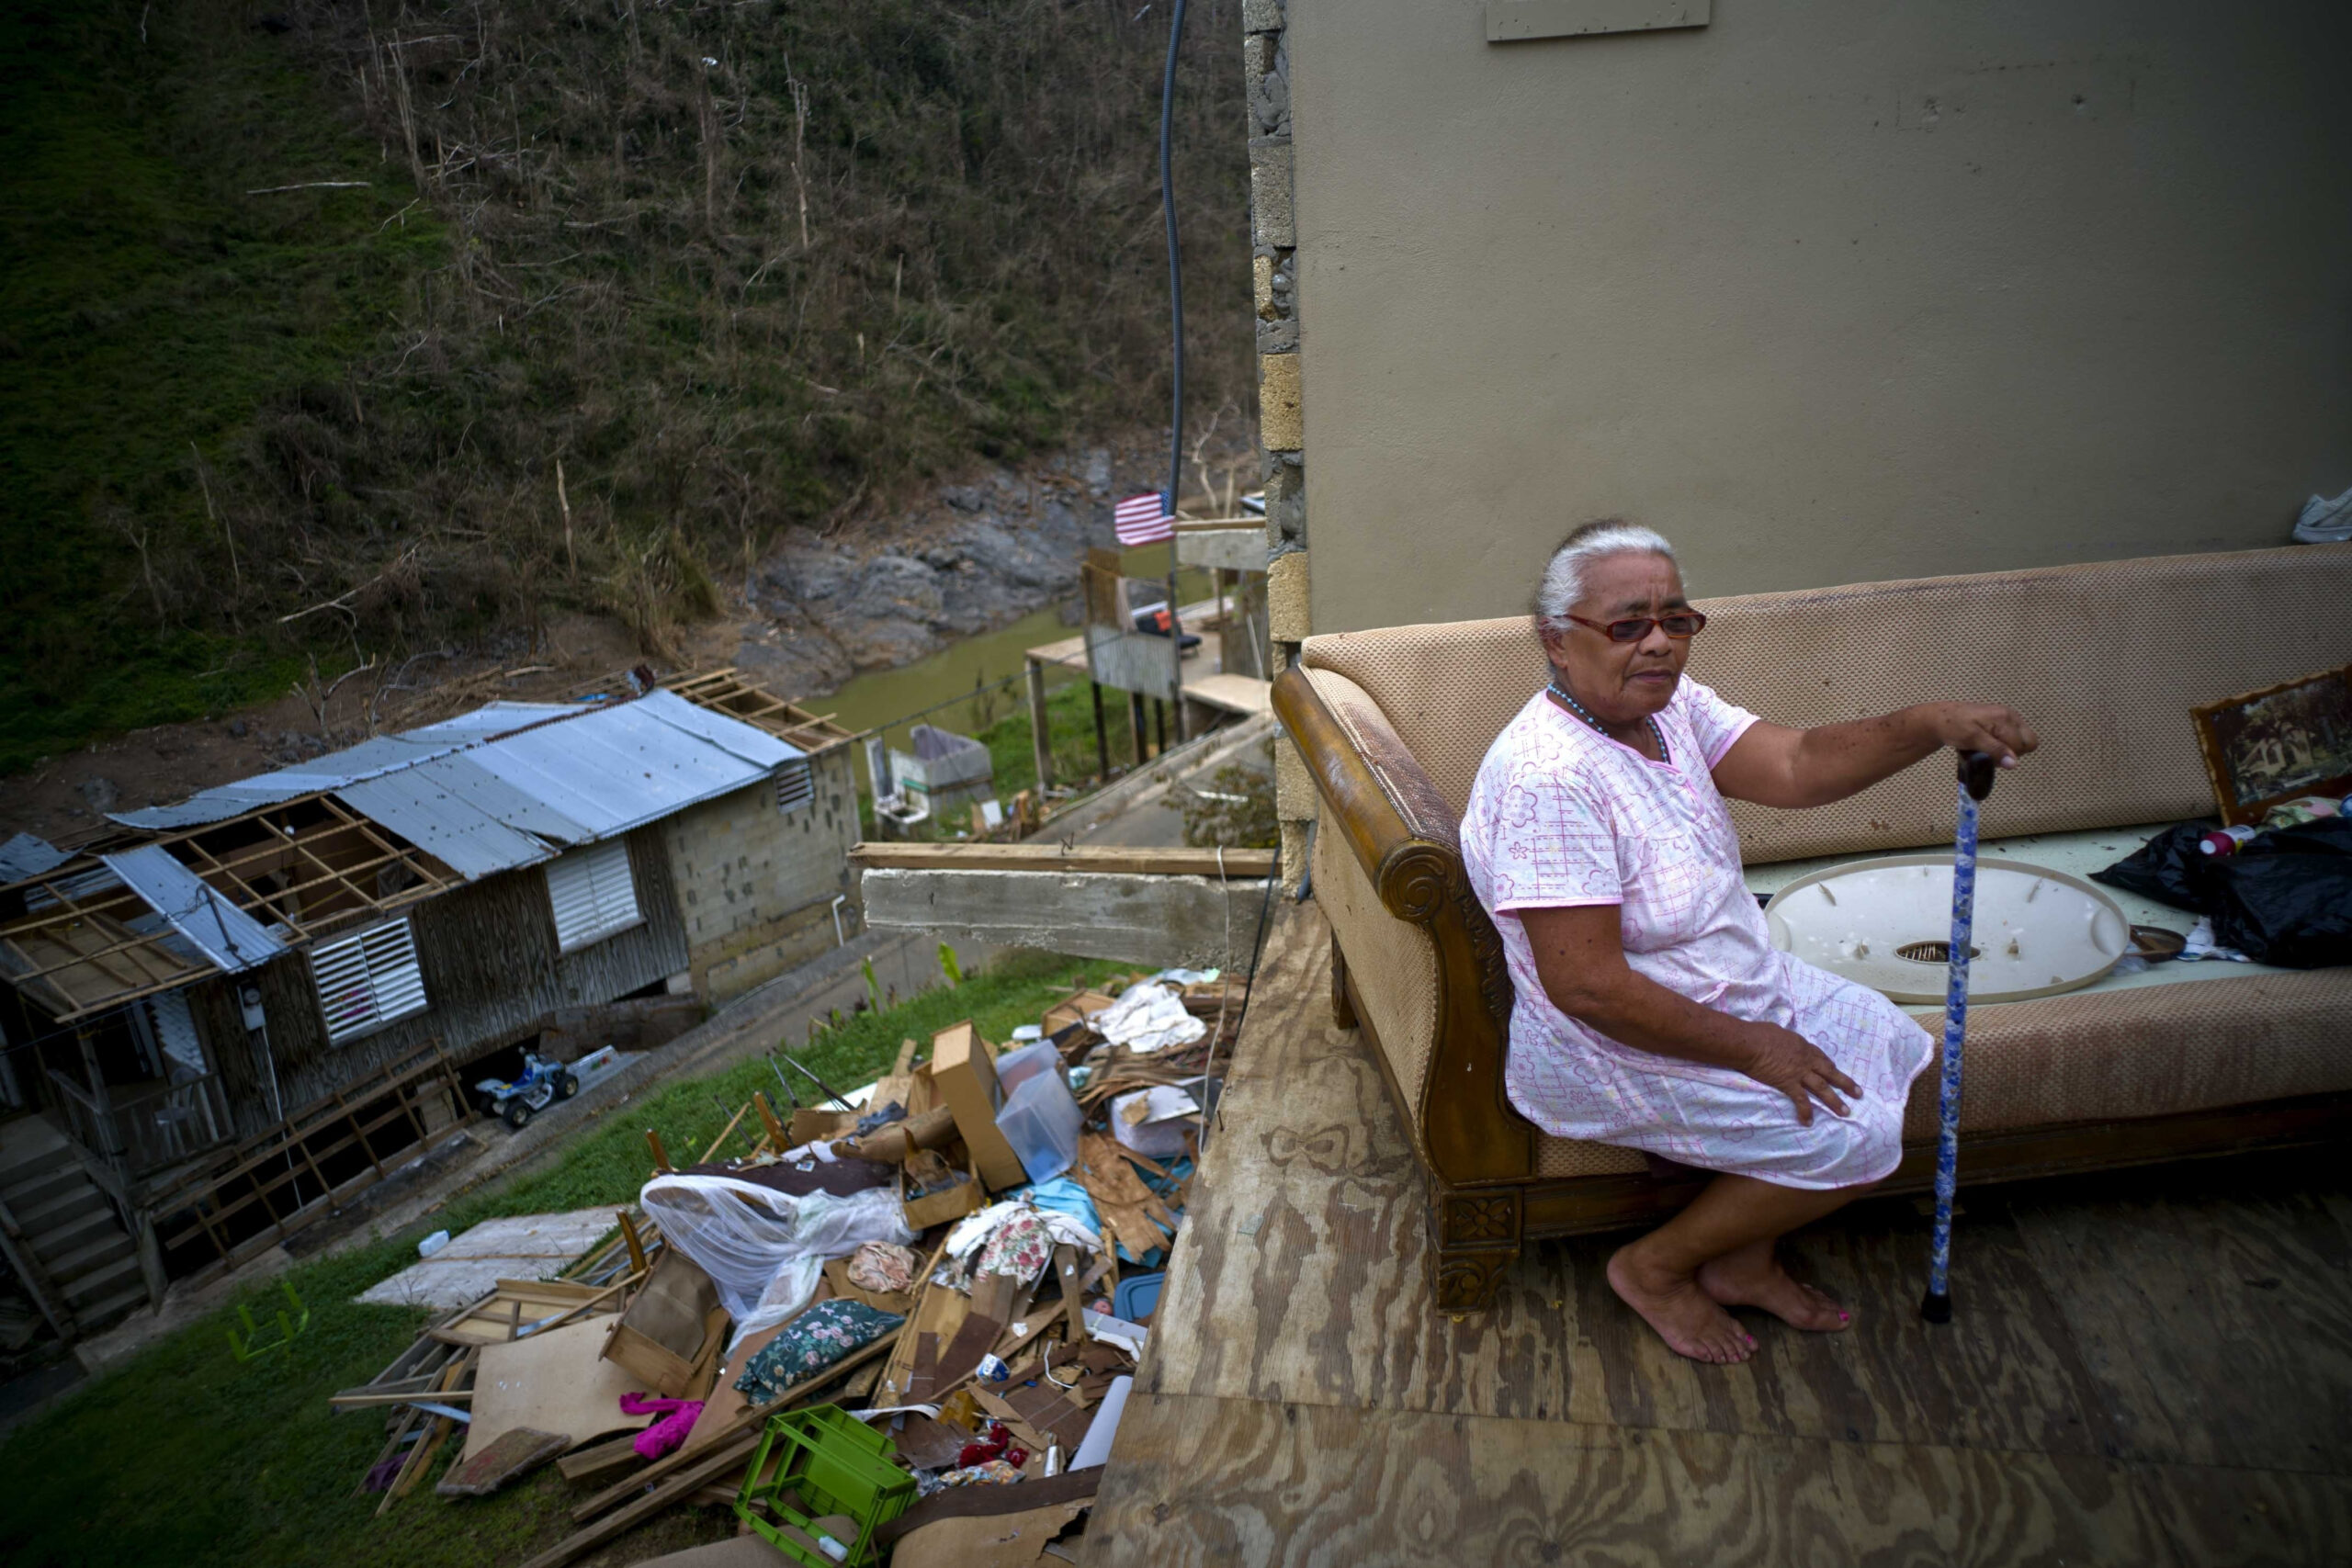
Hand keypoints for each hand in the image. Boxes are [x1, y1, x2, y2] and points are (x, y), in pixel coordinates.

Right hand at [1740, 1024, 1861, 1126]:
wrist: (1749, 1043)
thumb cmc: (1758, 1033)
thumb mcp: (1777, 1031)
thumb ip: (1783, 1039)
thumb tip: (1779, 1039)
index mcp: (1803, 1046)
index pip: (1821, 1057)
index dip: (1829, 1065)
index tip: (1835, 1071)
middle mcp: (1806, 1060)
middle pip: (1830, 1072)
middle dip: (1845, 1083)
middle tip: (1858, 1093)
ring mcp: (1799, 1072)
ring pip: (1822, 1088)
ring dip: (1835, 1101)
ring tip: (1846, 1112)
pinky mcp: (1788, 1083)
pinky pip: (1800, 1100)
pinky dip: (1806, 1111)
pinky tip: (1809, 1122)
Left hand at [1926, 702, 2038, 769]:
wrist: (1940, 718)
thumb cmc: (1954, 727)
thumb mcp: (1972, 739)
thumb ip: (1994, 750)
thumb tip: (2014, 764)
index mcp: (2005, 718)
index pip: (2023, 745)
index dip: (2009, 755)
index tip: (1991, 755)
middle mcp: (2011, 716)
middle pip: (2028, 742)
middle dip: (2012, 753)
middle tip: (1991, 753)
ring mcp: (2008, 718)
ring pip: (2022, 741)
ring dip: (2008, 750)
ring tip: (1988, 748)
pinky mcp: (2004, 721)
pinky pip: (2014, 738)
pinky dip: (2005, 745)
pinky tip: (1990, 744)